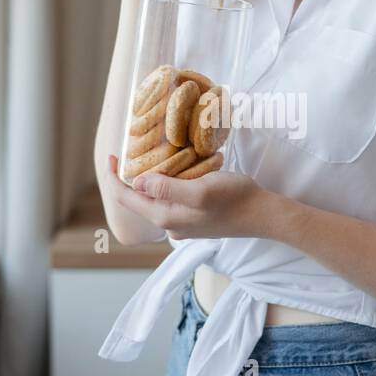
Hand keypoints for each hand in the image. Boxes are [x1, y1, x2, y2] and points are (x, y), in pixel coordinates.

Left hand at [104, 155, 272, 240]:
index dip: (113, 177)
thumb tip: (136, 182)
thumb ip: (166, 188)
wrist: (263, 215)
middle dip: (129, 177)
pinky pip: (170, 200)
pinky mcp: (194, 217)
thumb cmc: (234, 199)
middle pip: (138, 200)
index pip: (127, 198)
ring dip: (148, 180)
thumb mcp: (199, 189)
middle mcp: (170, 224)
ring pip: (154, 199)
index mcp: (166, 217)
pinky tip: (172, 170)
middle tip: (130, 151)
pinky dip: (165, 184)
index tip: (112, 154)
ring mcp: (182, 223)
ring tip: (148, 157)